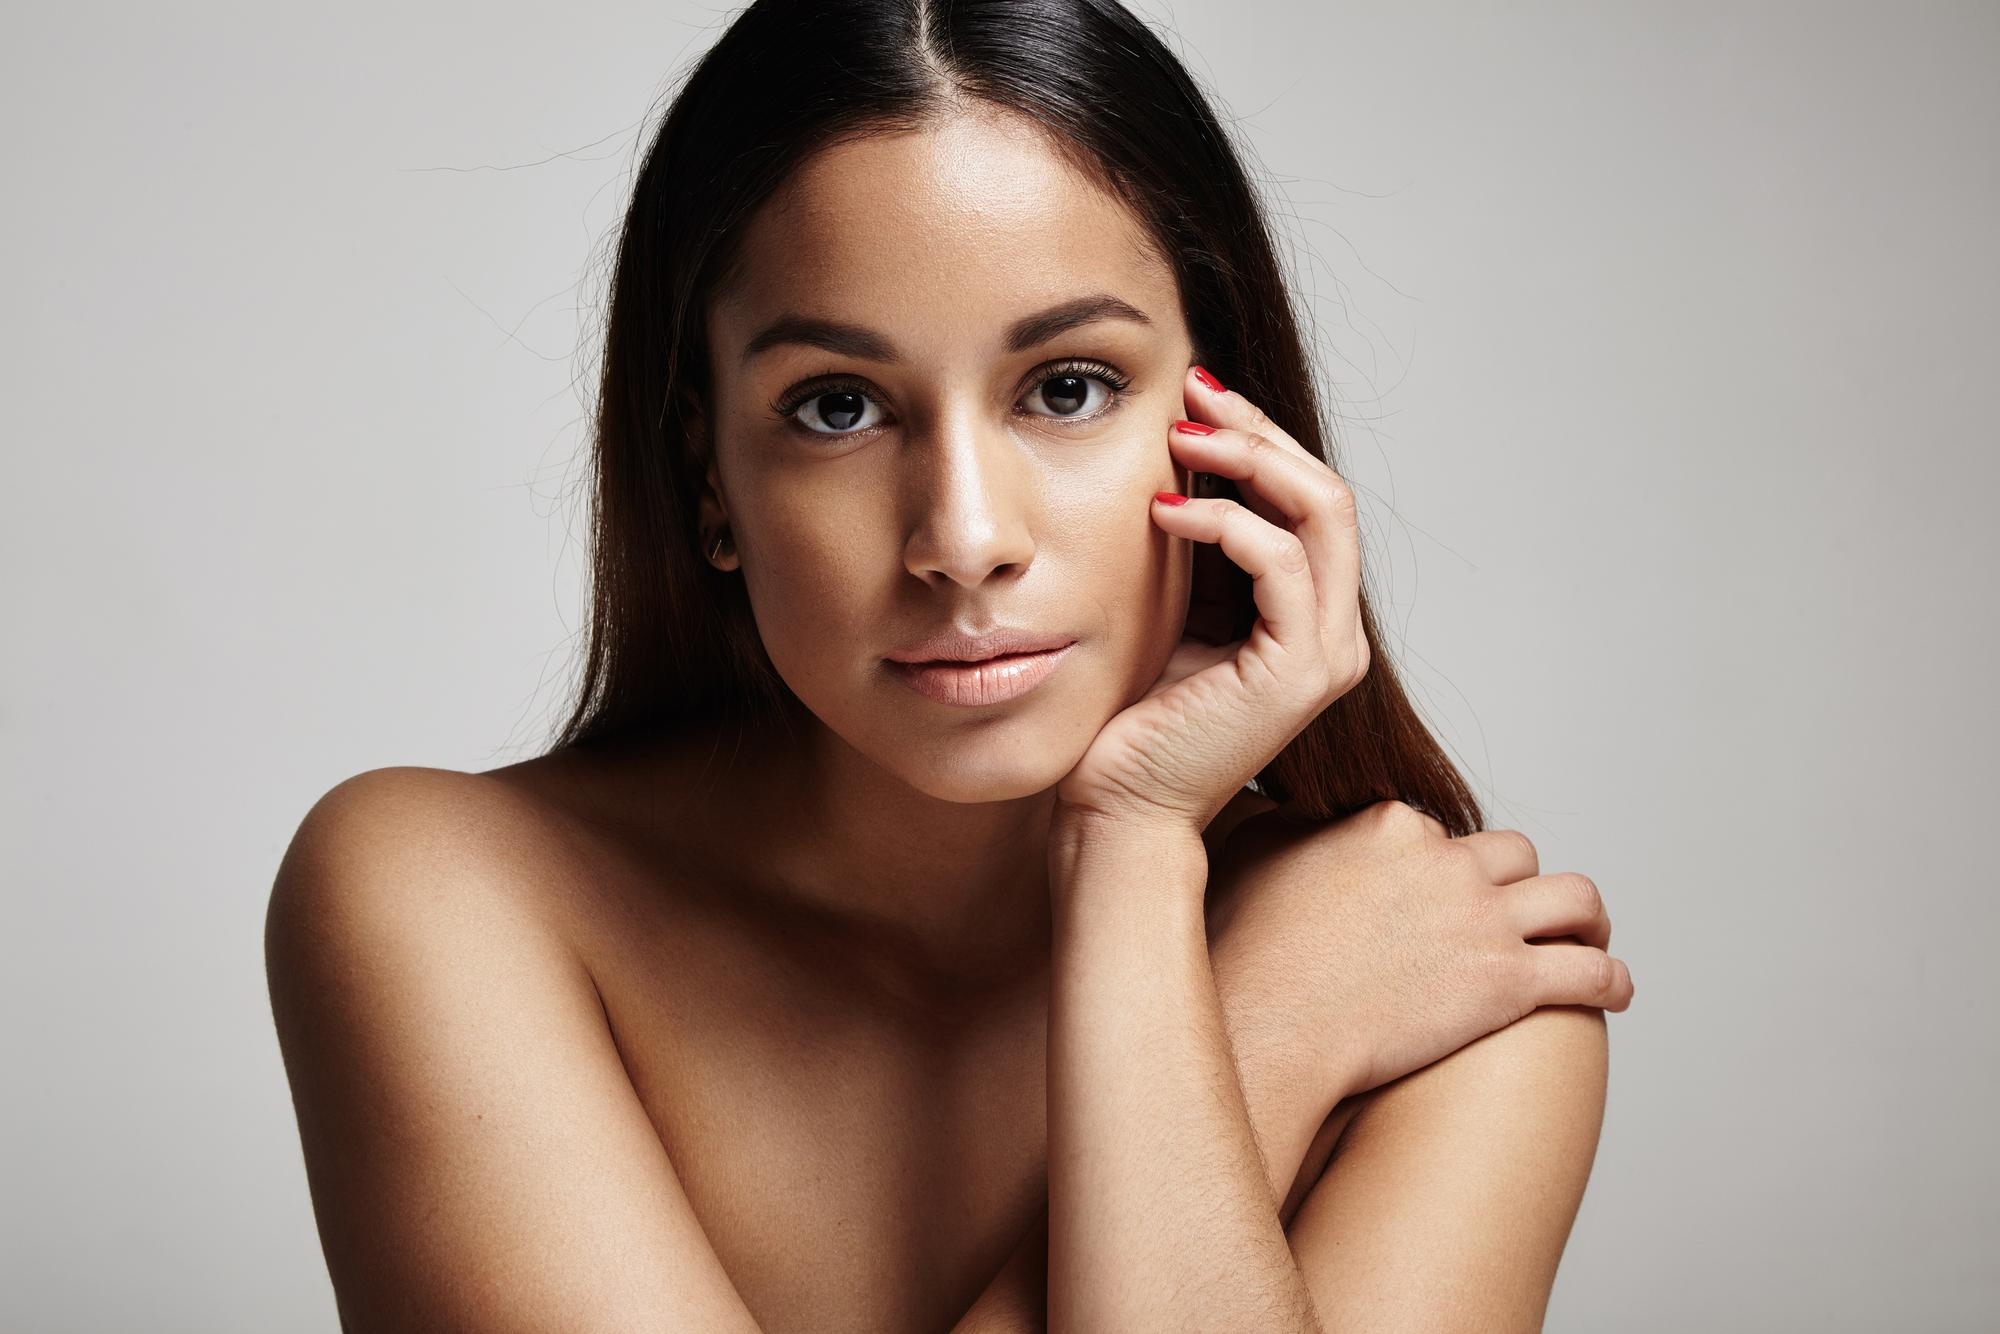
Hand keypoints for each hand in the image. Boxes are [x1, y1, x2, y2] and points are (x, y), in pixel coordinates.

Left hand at [1053, 365, 1367, 836]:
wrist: (1118, 811)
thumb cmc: (1130, 721)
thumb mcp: (1170, 609)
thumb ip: (1194, 550)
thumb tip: (1176, 457)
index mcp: (1309, 619)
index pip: (1309, 501)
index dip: (1258, 439)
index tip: (1193, 397)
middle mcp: (1334, 635)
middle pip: (1327, 494)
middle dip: (1258, 432)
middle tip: (1192, 390)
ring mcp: (1325, 655)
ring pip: (1321, 514)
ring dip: (1249, 460)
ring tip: (1179, 437)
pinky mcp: (1297, 673)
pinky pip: (1281, 562)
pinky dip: (1226, 521)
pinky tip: (1166, 509)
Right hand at [1207, 799, 1634, 1104]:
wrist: (1271, 1026)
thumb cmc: (1250, 953)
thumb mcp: (1254, 853)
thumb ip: (1283, 822)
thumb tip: (1283, 808)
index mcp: (1392, 824)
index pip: (1440, 830)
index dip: (1441, 864)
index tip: (1436, 893)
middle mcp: (1447, 861)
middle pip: (1512, 854)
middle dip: (1516, 883)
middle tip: (1514, 912)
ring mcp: (1483, 919)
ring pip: (1571, 898)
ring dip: (1585, 917)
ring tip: (1587, 934)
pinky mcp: (1508, 982)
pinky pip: (1589, 972)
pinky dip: (1612, 979)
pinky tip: (1615, 991)